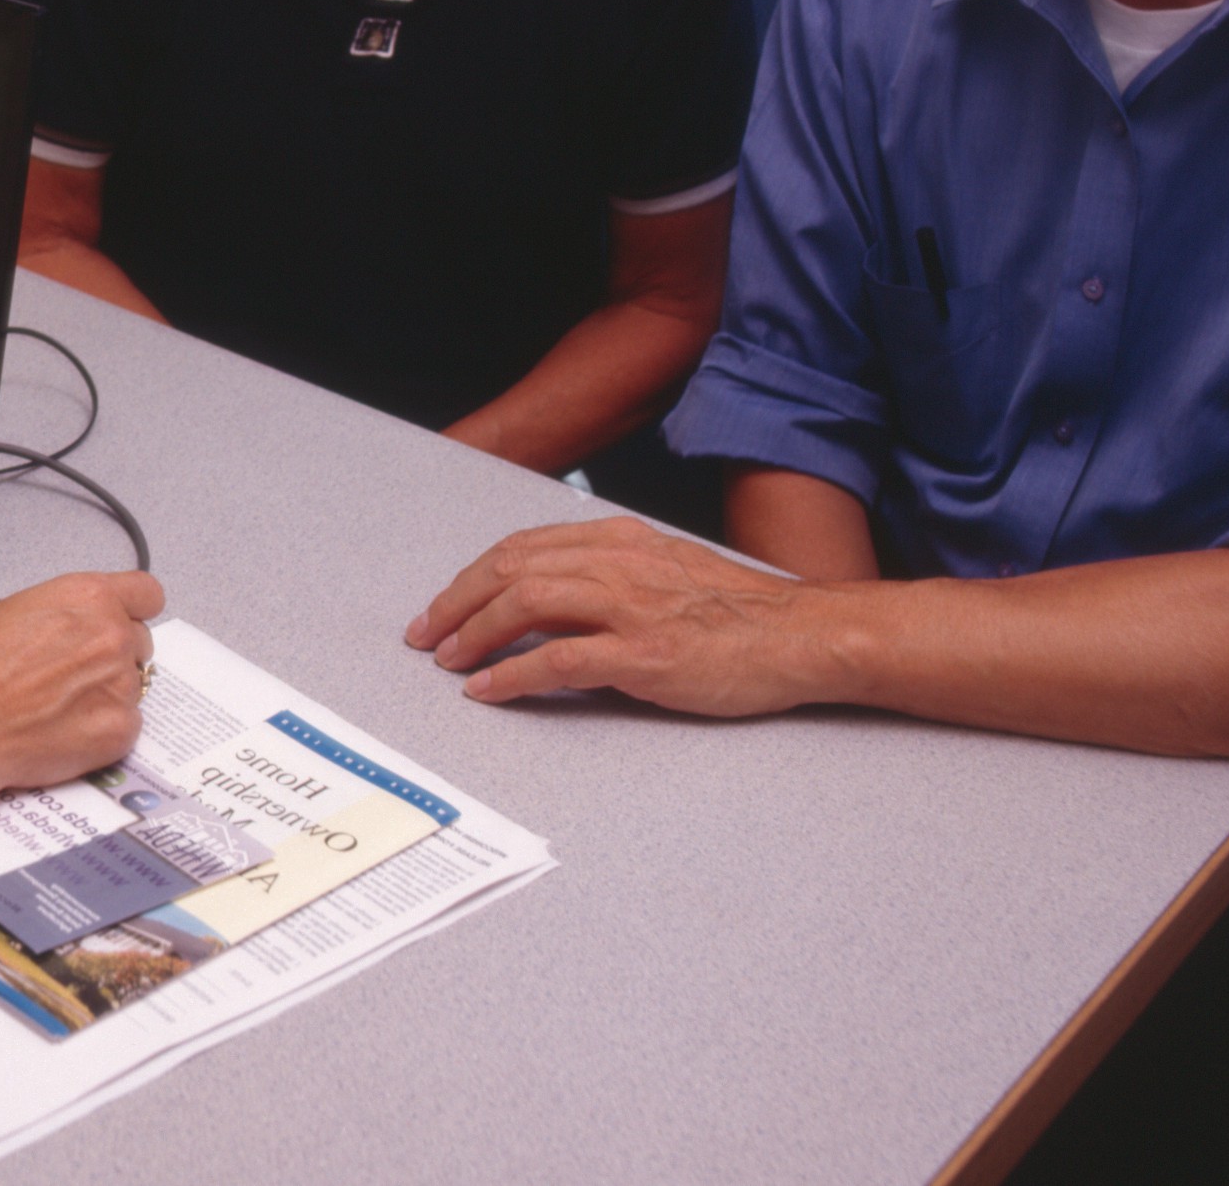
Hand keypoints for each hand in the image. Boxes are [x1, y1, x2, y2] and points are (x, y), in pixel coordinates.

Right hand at [0, 570, 164, 806]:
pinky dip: (102, 730)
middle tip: (74, 674)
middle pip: (139, 642)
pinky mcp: (120, 731)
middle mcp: (113, 635)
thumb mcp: (17, 609)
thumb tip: (75, 628)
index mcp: (89, 596)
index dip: (133, 609)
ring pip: (131, 686)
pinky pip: (128, 726)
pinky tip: (64, 731)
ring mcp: (121, 685)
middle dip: (112, 656)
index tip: (124, 621)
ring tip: (59, 707)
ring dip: (105, 694)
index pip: (147, 593)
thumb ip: (65, 614)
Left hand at [405, 516, 845, 717]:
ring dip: (474, 632)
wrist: (802, 636)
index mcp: (620, 539)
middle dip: (457, 601)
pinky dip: (512, 672)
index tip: (445, 605)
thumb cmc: (739, 612)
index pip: (523, 547)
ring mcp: (630, 607)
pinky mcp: (644, 654)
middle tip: (426, 635)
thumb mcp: (668, 570)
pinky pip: (558, 659)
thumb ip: (614, 573)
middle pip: (510, 569)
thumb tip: (556, 596)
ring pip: (524, 603)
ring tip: (447, 660)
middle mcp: (617, 562)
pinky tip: (487, 688)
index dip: (474, 576)